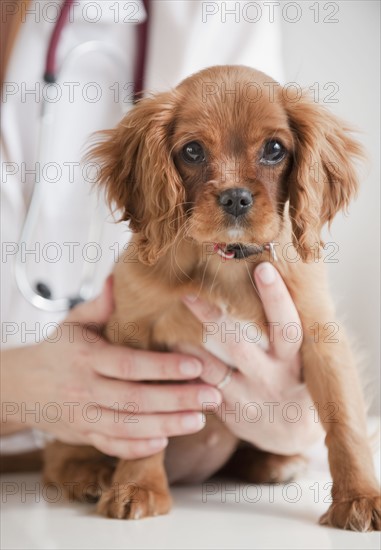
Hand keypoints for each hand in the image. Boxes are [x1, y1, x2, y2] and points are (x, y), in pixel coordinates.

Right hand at [1, 276, 220, 458]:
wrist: (22, 386)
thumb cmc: (57, 350)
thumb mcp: (74, 322)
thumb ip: (100, 304)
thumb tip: (118, 278)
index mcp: (86, 358)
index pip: (129, 364)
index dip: (162, 368)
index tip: (195, 365)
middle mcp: (86, 389)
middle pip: (135, 400)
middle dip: (177, 400)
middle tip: (213, 396)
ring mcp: (85, 416)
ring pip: (128, 426)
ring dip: (167, 425)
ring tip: (199, 419)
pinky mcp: (85, 434)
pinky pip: (112, 445)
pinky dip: (138, 447)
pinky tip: (165, 441)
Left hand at [182, 262, 323, 454]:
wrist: (292, 432)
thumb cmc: (294, 378)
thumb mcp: (302, 356)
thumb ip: (287, 327)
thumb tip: (268, 273)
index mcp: (294, 359)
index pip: (288, 326)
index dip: (276, 298)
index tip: (262, 268)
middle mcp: (272, 378)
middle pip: (238, 345)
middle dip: (212, 317)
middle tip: (188, 292)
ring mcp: (248, 398)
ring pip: (211, 369)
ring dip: (187, 346)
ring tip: (165, 320)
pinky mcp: (229, 412)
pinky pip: (200, 388)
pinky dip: (184, 370)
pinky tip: (166, 353)